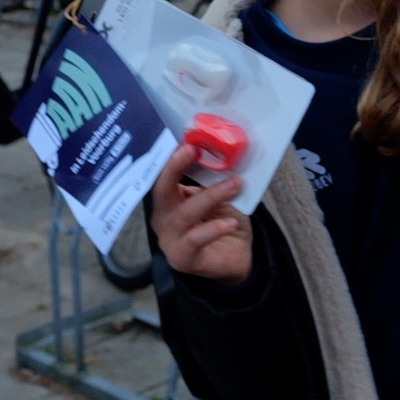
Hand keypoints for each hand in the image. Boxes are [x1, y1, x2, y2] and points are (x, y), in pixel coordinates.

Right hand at [150, 144, 253, 283]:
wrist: (238, 256)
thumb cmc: (224, 221)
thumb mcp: (218, 194)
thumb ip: (212, 178)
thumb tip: (218, 150)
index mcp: (168, 199)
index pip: (162, 175)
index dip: (170, 157)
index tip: (185, 140)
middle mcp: (163, 217)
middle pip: (161, 191)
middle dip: (174, 168)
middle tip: (192, 150)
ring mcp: (169, 239)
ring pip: (184, 214)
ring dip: (211, 196)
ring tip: (234, 186)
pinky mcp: (181, 258)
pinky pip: (195, 239)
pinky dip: (213, 228)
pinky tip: (230, 222)